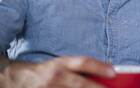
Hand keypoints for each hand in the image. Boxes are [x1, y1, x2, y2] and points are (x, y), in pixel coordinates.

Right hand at [0, 56, 114, 87]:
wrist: (17, 79)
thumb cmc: (45, 71)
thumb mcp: (61, 65)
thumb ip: (78, 70)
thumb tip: (103, 76)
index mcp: (62, 64)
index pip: (84, 63)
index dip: (100, 67)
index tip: (114, 73)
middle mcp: (56, 76)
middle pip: (81, 84)